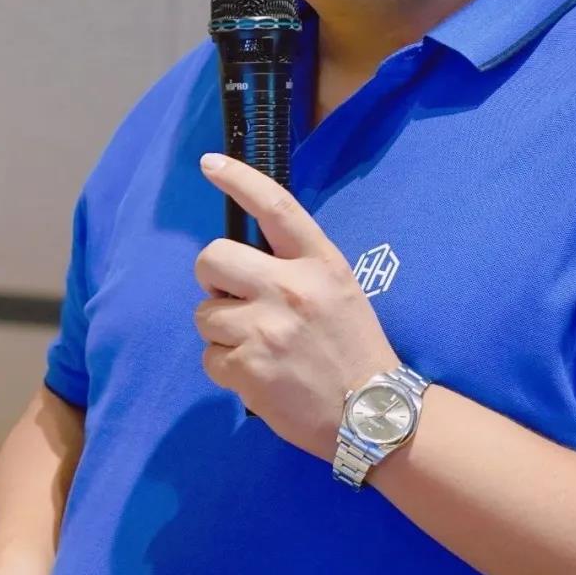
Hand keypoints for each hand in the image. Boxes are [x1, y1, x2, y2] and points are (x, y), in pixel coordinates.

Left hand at [193, 153, 401, 462]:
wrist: (371, 411)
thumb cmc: (354, 343)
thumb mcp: (339, 286)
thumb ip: (296, 266)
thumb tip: (244, 258)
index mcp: (318, 261)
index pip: (275, 206)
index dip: (238, 179)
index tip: (209, 163)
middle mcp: (289, 288)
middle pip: (212, 258)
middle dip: (213, 278)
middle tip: (233, 296)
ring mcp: (265, 329)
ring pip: (204, 314)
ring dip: (221, 329)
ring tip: (256, 344)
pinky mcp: (247, 369)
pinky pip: (209, 357)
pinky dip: (226, 366)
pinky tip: (257, 373)